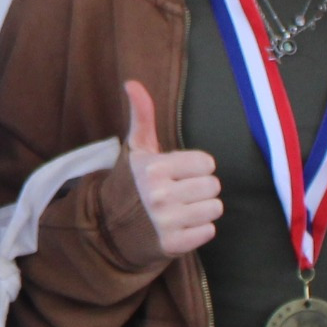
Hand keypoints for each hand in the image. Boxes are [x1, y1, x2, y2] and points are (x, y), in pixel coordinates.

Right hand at [120, 80, 219, 261]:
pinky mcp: (173, 244)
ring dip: (202, 209)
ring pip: (215, 208)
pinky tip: (181, 226)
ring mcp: (167, 221)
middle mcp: (160, 195)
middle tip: (180, 192)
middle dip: (201, 188)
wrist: (111, 229)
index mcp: (154, 168)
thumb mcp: (136, 150)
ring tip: (182, 209)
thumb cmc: (132, 184)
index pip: (207, 162)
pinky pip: (209, 231)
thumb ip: (142, 116)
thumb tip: (132, 82)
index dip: (195, 167)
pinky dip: (199, 230)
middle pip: (214, 186)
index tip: (177, 174)